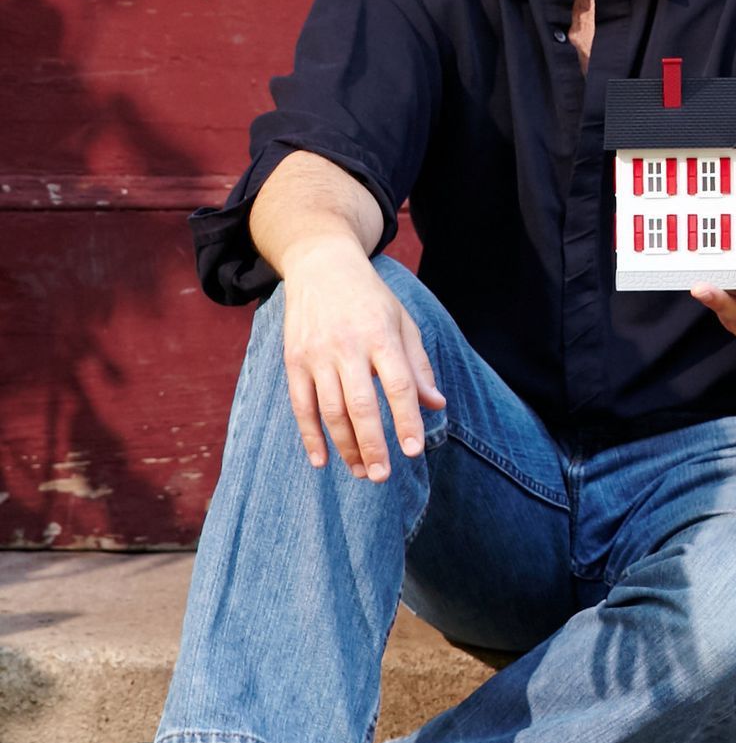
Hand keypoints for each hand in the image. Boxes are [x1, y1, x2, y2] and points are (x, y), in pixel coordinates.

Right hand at [278, 236, 444, 481]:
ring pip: (330, 411)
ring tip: (361, 472)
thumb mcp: (403, 323)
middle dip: (372, 444)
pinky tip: (322, 460)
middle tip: (382, 476)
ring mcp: (316, 355)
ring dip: (345, 446)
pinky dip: (310, 436)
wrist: (321, 266)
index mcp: (381, 336)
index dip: (405, 420)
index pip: (397, 385)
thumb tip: (436, 405)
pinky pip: (301, 405)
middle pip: (360, 405)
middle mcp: (347, 347)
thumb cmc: (371, 299)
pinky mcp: (293, 361)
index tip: (413, 450)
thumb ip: (418, 366)